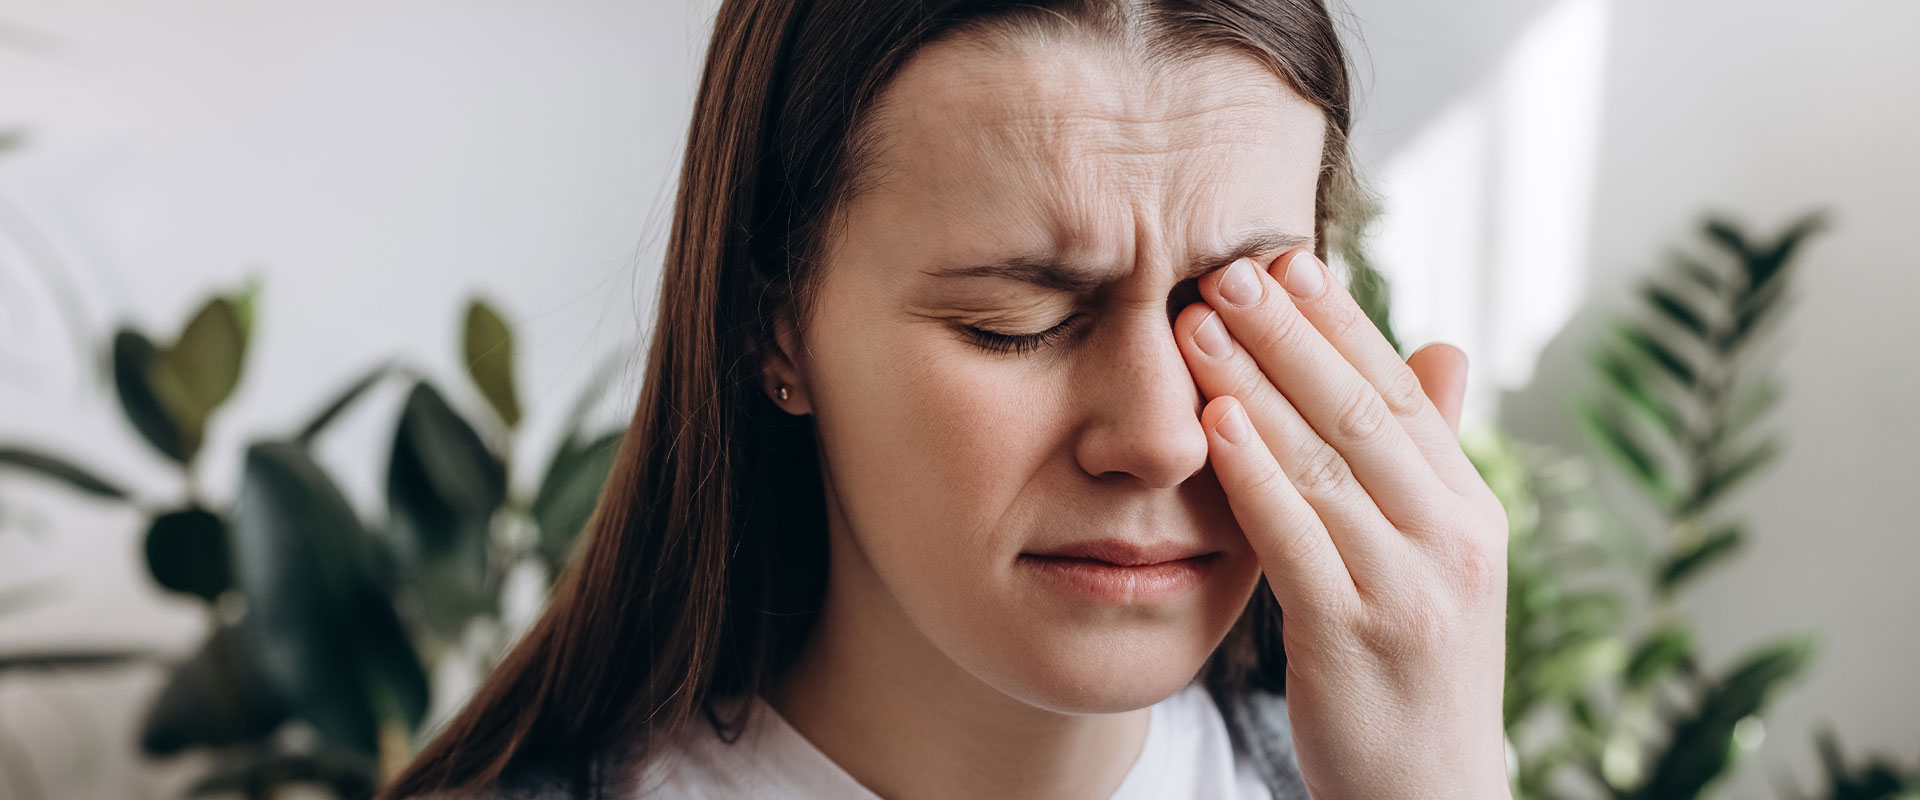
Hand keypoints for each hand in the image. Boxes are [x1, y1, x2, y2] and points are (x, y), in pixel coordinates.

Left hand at [1175, 250, 1511, 799]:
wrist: (1429, 792)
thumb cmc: (1415, 666)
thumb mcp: (1438, 557)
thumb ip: (1427, 456)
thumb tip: (1440, 348)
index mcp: (1470, 509)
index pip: (1402, 394)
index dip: (1343, 323)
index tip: (1288, 258)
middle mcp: (1452, 538)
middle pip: (1362, 412)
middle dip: (1291, 333)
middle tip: (1229, 267)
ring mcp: (1408, 587)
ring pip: (1326, 463)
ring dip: (1257, 383)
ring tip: (1200, 321)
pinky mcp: (1355, 635)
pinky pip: (1298, 539)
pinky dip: (1256, 473)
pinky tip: (1214, 421)